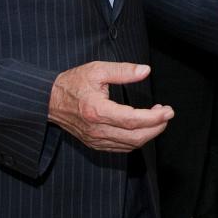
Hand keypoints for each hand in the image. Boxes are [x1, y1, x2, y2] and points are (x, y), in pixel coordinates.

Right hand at [48, 62, 171, 152]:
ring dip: (148, 134)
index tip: (168, 110)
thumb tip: (145, 71)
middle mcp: (96, 129)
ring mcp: (95, 139)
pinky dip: (136, 140)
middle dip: (156, 127)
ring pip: (129, 145)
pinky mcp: (94, 144)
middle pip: (135, 137)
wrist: (48, 100)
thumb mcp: (98, 69)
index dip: (154, 118)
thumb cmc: (73, 83)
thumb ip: (123, 71)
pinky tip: (142, 127)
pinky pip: (120, 148)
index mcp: (97, 110)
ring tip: (157, 117)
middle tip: (166, 113)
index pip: (133, 120)